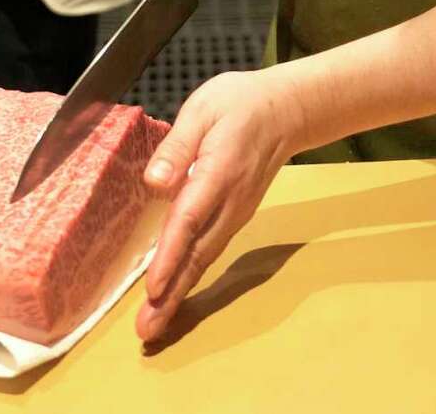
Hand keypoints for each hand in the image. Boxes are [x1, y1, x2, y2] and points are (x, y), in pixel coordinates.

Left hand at [135, 68, 308, 342]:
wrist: (287, 110)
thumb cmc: (240, 104)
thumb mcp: (204, 108)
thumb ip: (178, 144)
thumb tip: (155, 182)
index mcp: (218, 172)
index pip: (189, 221)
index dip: (169, 257)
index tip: (153, 290)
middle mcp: (229, 202)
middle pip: (197, 254)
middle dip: (171, 295)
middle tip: (148, 332)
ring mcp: (236, 213)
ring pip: (204, 258)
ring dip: (179, 294)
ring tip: (156, 325)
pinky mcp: (235, 216)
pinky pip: (209, 251)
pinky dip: (190, 276)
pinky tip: (173, 293)